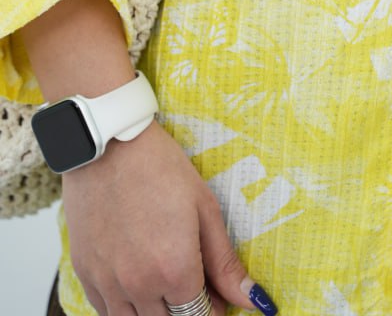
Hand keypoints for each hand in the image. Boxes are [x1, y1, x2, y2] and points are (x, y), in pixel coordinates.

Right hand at [62, 119, 258, 315]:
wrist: (108, 146)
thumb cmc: (161, 168)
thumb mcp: (204, 210)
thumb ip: (225, 264)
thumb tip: (253, 300)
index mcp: (174, 270)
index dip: (214, 306)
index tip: (217, 293)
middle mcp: (138, 286)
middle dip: (187, 310)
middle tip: (195, 284)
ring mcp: (107, 284)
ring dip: (156, 310)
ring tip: (166, 279)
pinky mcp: (84, 275)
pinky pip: (106, 312)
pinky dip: (125, 306)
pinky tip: (138, 280)